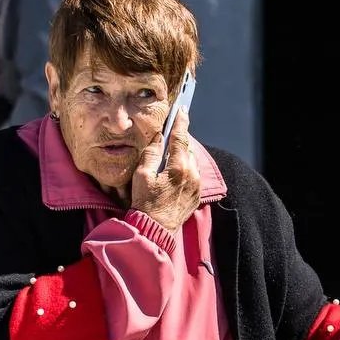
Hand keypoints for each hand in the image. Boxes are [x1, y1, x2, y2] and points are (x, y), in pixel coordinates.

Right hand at [130, 110, 200, 232]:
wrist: (155, 229)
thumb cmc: (145, 203)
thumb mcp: (142, 176)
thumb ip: (151, 154)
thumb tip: (158, 138)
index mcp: (179, 168)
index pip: (181, 138)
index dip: (181, 123)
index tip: (182, 111)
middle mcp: (192, 175)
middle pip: (187, 149)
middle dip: (180, 139)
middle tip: (173, 129)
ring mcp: (197, 186)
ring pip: (192, 161)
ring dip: (182, 154)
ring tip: (171, 151)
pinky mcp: (197, 194)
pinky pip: (193, 174)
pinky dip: (185, 167)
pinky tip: (175, 169)